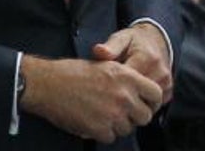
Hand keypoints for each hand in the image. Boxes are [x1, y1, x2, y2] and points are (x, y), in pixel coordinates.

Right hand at [19, 55, 162, 143]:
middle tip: (122, 113)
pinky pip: (111, 138)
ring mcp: (113, 113)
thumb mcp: (105, 65)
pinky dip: (103, 133)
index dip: (152, 101)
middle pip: (145, 116)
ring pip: (128, 129)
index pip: (156, 93)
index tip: (146, 104)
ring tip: (102, 115)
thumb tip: (138, 92)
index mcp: (127, 76)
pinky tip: (93, 122)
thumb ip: (125, 79)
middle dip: (135, 117)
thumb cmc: (72, 72)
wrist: (48, 84)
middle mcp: (124, 95)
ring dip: (118, 125)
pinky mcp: (100, 128)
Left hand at [92, 22, 173, 103]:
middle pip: (138, 97)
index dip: (113, 89)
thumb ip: (111, 47)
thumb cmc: (133, 41)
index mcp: (146, 59)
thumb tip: (98, 51)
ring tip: (119, 99)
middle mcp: (159, 71)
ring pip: (146, 104)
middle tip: (109, 98)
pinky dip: (142, 104)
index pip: (128, 83)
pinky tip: (132, 99)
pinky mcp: (169, 89)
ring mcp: (166, 82)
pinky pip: (154, 105)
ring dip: (133, 104)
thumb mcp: (121, 39)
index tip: (102, 90)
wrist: (156, 40)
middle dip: (123, 100)